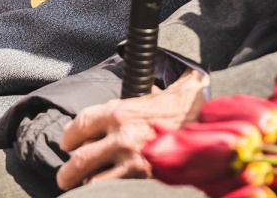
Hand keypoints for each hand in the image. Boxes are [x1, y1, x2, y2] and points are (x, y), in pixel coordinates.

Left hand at [56, 68, 207, 189]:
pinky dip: (107, 191)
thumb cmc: (184, 108)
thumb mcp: (155, 95)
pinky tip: (107, 190)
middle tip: (64, 177)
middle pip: (80, 158)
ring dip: (85, 185)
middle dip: (67, 171)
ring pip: (93, 180)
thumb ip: (136, 97)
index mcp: (119, 111)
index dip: (69, 136)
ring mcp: (132, 161)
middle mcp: (121, 136)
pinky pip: (115, 190)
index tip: (66, 143)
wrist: (213, 126)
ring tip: (82, 188)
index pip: (80, 124)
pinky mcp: (144, 180)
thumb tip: (137, 90)